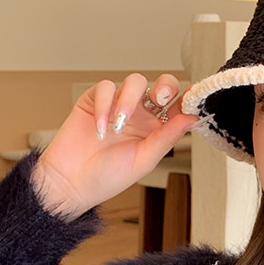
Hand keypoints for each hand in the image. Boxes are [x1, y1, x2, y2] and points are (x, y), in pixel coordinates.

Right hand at [31, 73, 198, 220]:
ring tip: (118, 125)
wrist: (70, 183)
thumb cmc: (106, 178)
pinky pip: (105, 87)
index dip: (187, 99)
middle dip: (165, 86)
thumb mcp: (144, 160)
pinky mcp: (94, 100)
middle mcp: (140, 115)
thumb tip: (192, 118)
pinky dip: (104, 104)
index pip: (177, 106)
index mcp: (156, 129)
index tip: (193, 98)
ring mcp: (117, 105)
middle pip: (161, 85)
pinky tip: (100, 127)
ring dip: (129, 100)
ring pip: (134, 81)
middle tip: (160, 100)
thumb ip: (167, 137)